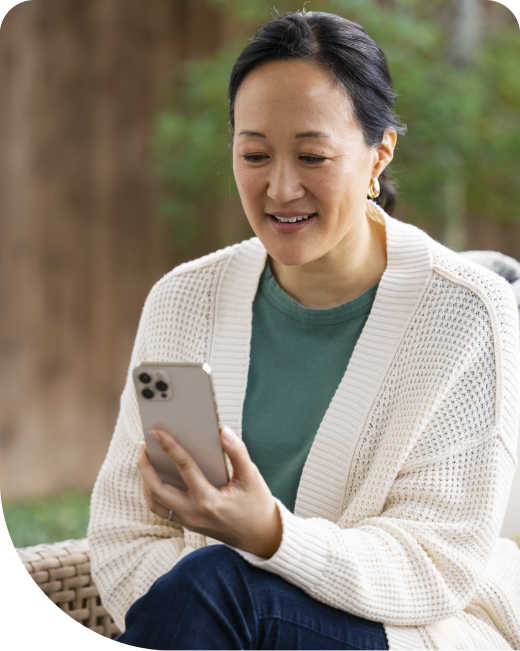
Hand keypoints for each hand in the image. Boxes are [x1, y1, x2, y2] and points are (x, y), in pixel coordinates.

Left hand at [136, 426, 282, 558]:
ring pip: (154, 503)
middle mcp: (194, 513)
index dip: (169, 447)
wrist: (261, 537)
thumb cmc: (256, 505)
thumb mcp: (252, 477)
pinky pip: (161, 510)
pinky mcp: (187, 525)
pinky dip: (153, 493)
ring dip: (145, 481)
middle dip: (145, 467)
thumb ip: (238, 452)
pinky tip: (156, 478)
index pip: (184, 468)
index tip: (156, 432)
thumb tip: (222, 431)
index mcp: (209, 500)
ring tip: (146, 460)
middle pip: (157, 490)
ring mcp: (188, 522)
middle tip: (143, 446)